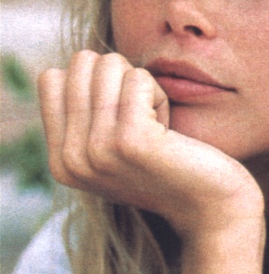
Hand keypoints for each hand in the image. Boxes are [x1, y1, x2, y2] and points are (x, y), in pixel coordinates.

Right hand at [38, 51, 263, 240]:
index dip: (96, 86)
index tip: (123, 124)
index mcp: (61, 162)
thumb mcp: (112, 149)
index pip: (51, 79)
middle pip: (81, 65)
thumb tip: (73, 65)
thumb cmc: (169, 168)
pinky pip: (139, 78)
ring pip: (109, 65)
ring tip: (158, 131)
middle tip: (145, 125)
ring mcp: (97, 151)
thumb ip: (84, 117)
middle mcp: (71, 160)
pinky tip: (169, 132)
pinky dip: (160, 95)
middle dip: (120, 82)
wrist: (212, 208)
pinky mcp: (130, 140)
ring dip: (143, 89)